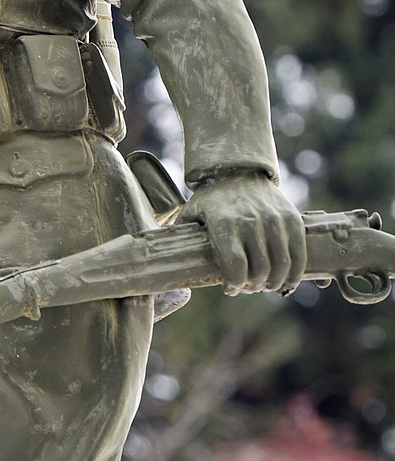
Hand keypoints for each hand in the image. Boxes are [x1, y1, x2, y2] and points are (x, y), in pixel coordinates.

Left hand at [178, 171, 305, 293]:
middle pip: (259, 269)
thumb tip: (162, 264)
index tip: (230, 289)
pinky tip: (287, 282)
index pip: (235, 265)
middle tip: (248, 288)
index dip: (235, 284)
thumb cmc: (211, 200)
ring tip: (266, 285)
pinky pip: (299, 253)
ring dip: (274, 282)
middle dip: (254, 286)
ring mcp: (274, 219)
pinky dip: (295, 272)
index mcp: (223, 223)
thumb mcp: (191, 214)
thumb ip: (181, 237)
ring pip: (281, 264)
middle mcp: (250, 221)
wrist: (238, 172)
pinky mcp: (291, 218)